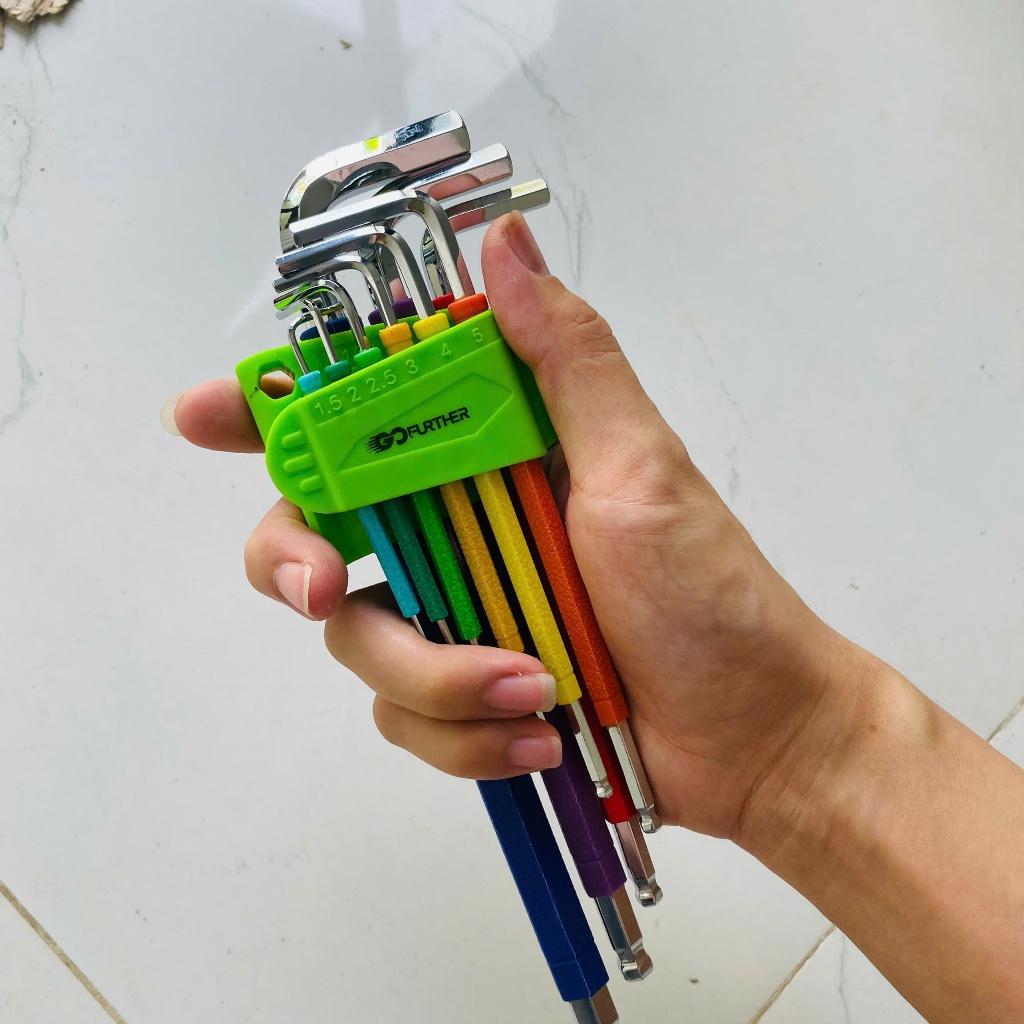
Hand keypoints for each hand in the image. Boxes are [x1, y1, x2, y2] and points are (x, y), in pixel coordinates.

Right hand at [166, 211, 864, 840]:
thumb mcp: (640, 468)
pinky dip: (467, 733)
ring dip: (438, 676)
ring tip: (537, 688)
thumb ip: (565, 360)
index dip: (276, 414)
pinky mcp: (467, 696)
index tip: (209, 416)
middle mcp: (461, 530)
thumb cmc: (710, 597)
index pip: (365, 415)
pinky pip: (409, 719)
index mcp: (493, 458)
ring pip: (361, 643)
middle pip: (317, 531)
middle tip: (319, 587)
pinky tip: (540, 735)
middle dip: (298, 561)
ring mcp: (460, 617)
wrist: (754, 740)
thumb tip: (502, 246)